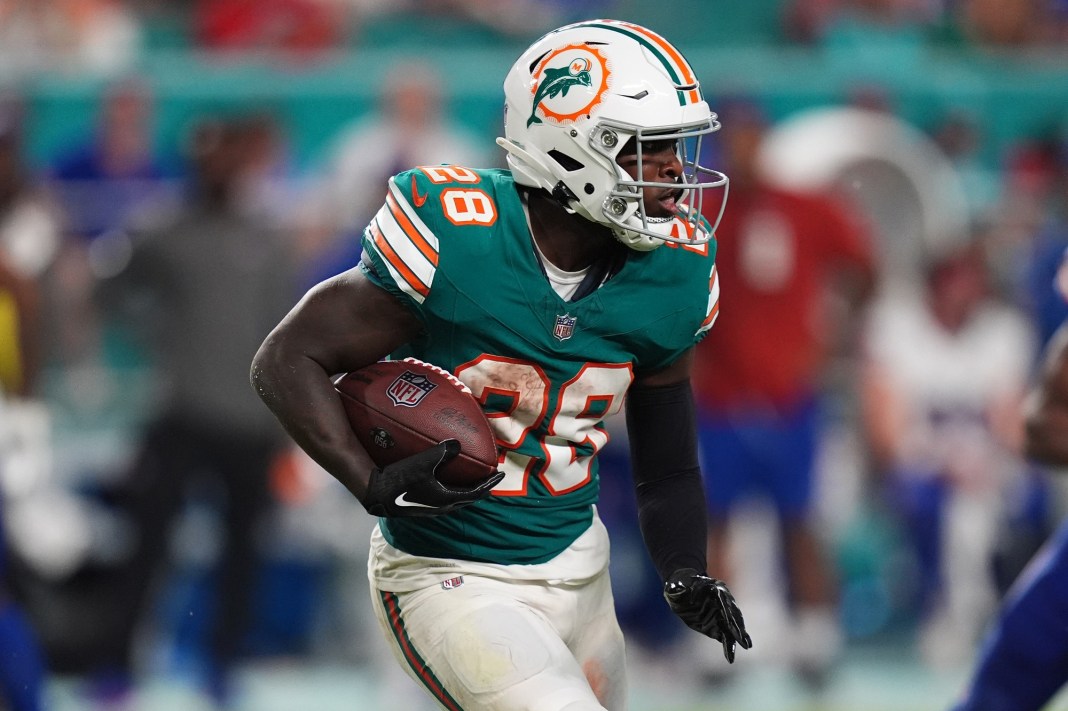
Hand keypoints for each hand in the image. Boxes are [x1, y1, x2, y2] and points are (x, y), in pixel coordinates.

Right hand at [361, 439, 503, 517]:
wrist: (375, 492)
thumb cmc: (399, 478)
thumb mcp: (423, 461)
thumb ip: (442, 452)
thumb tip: (458, 443)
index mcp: (446, 499)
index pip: (476, 493)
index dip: (489, 484)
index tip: (500, 475)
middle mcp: (441, 507)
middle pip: (468, 500)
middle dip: (481, 489)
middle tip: (490, 478)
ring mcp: (430, 509)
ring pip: (456, 501)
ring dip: (467, 491)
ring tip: (472, 480)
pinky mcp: (421, 506)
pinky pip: (444, 499)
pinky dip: (453, 491)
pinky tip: (446, 482)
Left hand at [664, 568, 751, 662]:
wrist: (683, 586)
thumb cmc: (679, 584)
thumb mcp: (674, 584)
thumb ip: (676, 587)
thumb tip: (676, 588)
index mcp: (714, 589)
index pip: (723, 602)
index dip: (727, 612)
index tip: (730, 623)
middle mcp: (722, 601)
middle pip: (732, 615)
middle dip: (738, 628)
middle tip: (744, 641)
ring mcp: (721, 613)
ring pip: (732, 625)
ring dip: (739, 635)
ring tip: (747, 645)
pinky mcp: (717, 623)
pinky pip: (726, 634)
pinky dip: (730, 643)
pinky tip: (735, 653)